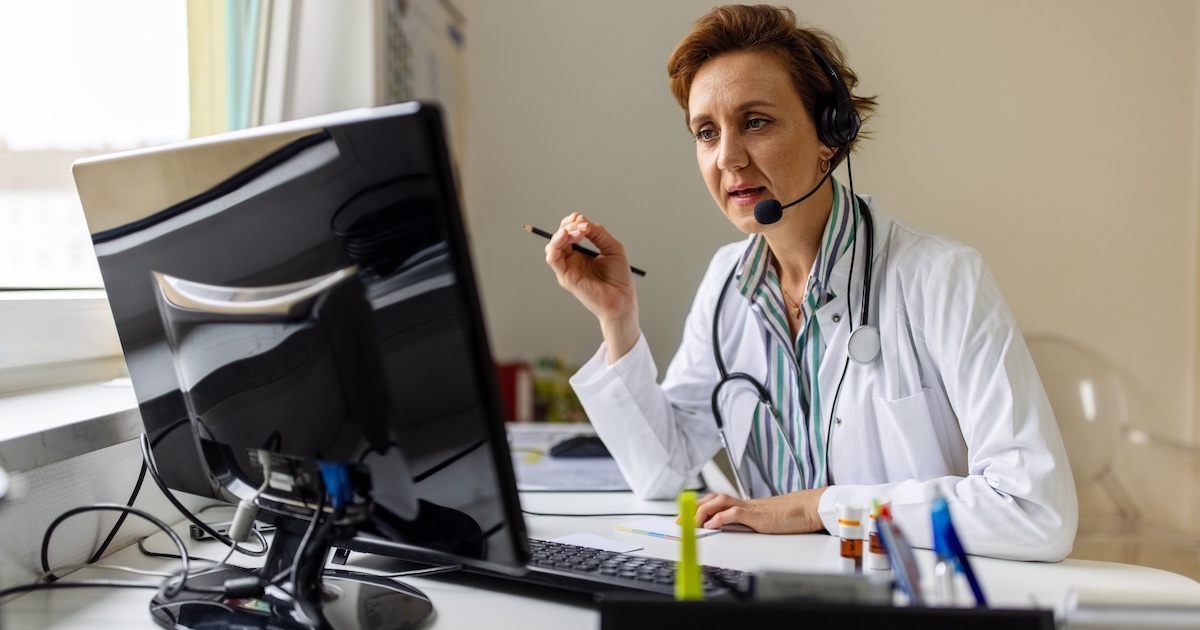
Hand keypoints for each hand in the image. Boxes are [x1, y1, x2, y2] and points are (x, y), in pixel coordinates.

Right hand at [545, 213, 639, 360]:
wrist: (622, 298)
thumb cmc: (619, 278)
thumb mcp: (612, 247)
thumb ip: (597, 233)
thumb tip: (581, 220)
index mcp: (582, 253)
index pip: (570, 233)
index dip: (572, 222)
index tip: (581, 218)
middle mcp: (572, 260)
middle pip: (560, 237)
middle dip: (568, 225)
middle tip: (582, 225)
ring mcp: (567, 268)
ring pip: (553, 245)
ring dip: (563, 233)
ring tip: (579, 232)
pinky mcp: (565, 276)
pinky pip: (552, 257)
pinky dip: (556, 244)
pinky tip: (567, 236)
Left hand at [687, 489, 827, 533]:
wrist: (809, 509)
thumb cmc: (790, 516)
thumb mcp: (763, 522)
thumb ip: (747, 524)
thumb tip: (730, 529)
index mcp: (745, 506)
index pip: (716, 502)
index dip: (698, 507)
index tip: (684, 517)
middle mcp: (744, 504)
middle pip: (712, 499)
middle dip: (692, 509)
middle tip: (679, 520)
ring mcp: (750, 508)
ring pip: (719, 502)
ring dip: (702, 511)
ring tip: (690, 521)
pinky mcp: (758, 515)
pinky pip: (735, 513)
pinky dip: (721, 518)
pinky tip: (711, 525)